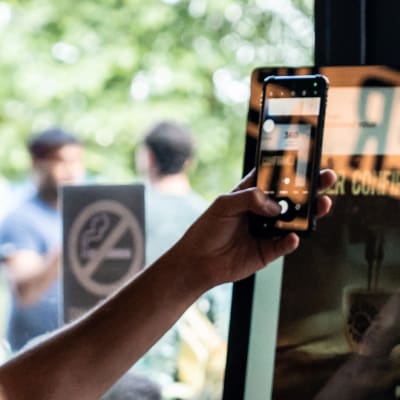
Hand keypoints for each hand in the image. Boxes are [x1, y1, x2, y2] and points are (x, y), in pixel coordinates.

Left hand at [177, 169, 335, 287]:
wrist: (198, 261)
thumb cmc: (207, 228)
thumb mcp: (224, 204)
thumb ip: (249, 199)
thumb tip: (275, 206)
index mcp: (251, 195)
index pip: (275, 178)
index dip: (291, 169)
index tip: (308, 159)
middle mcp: (262, 212)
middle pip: (291, 198)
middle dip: (310, 188)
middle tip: (327, 178)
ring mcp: (267, 231)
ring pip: (294, 221)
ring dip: (310, 213)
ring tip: (322, 204)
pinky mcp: (267, 252)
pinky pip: (284, 245)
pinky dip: (291, 241)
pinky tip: (293, 237)